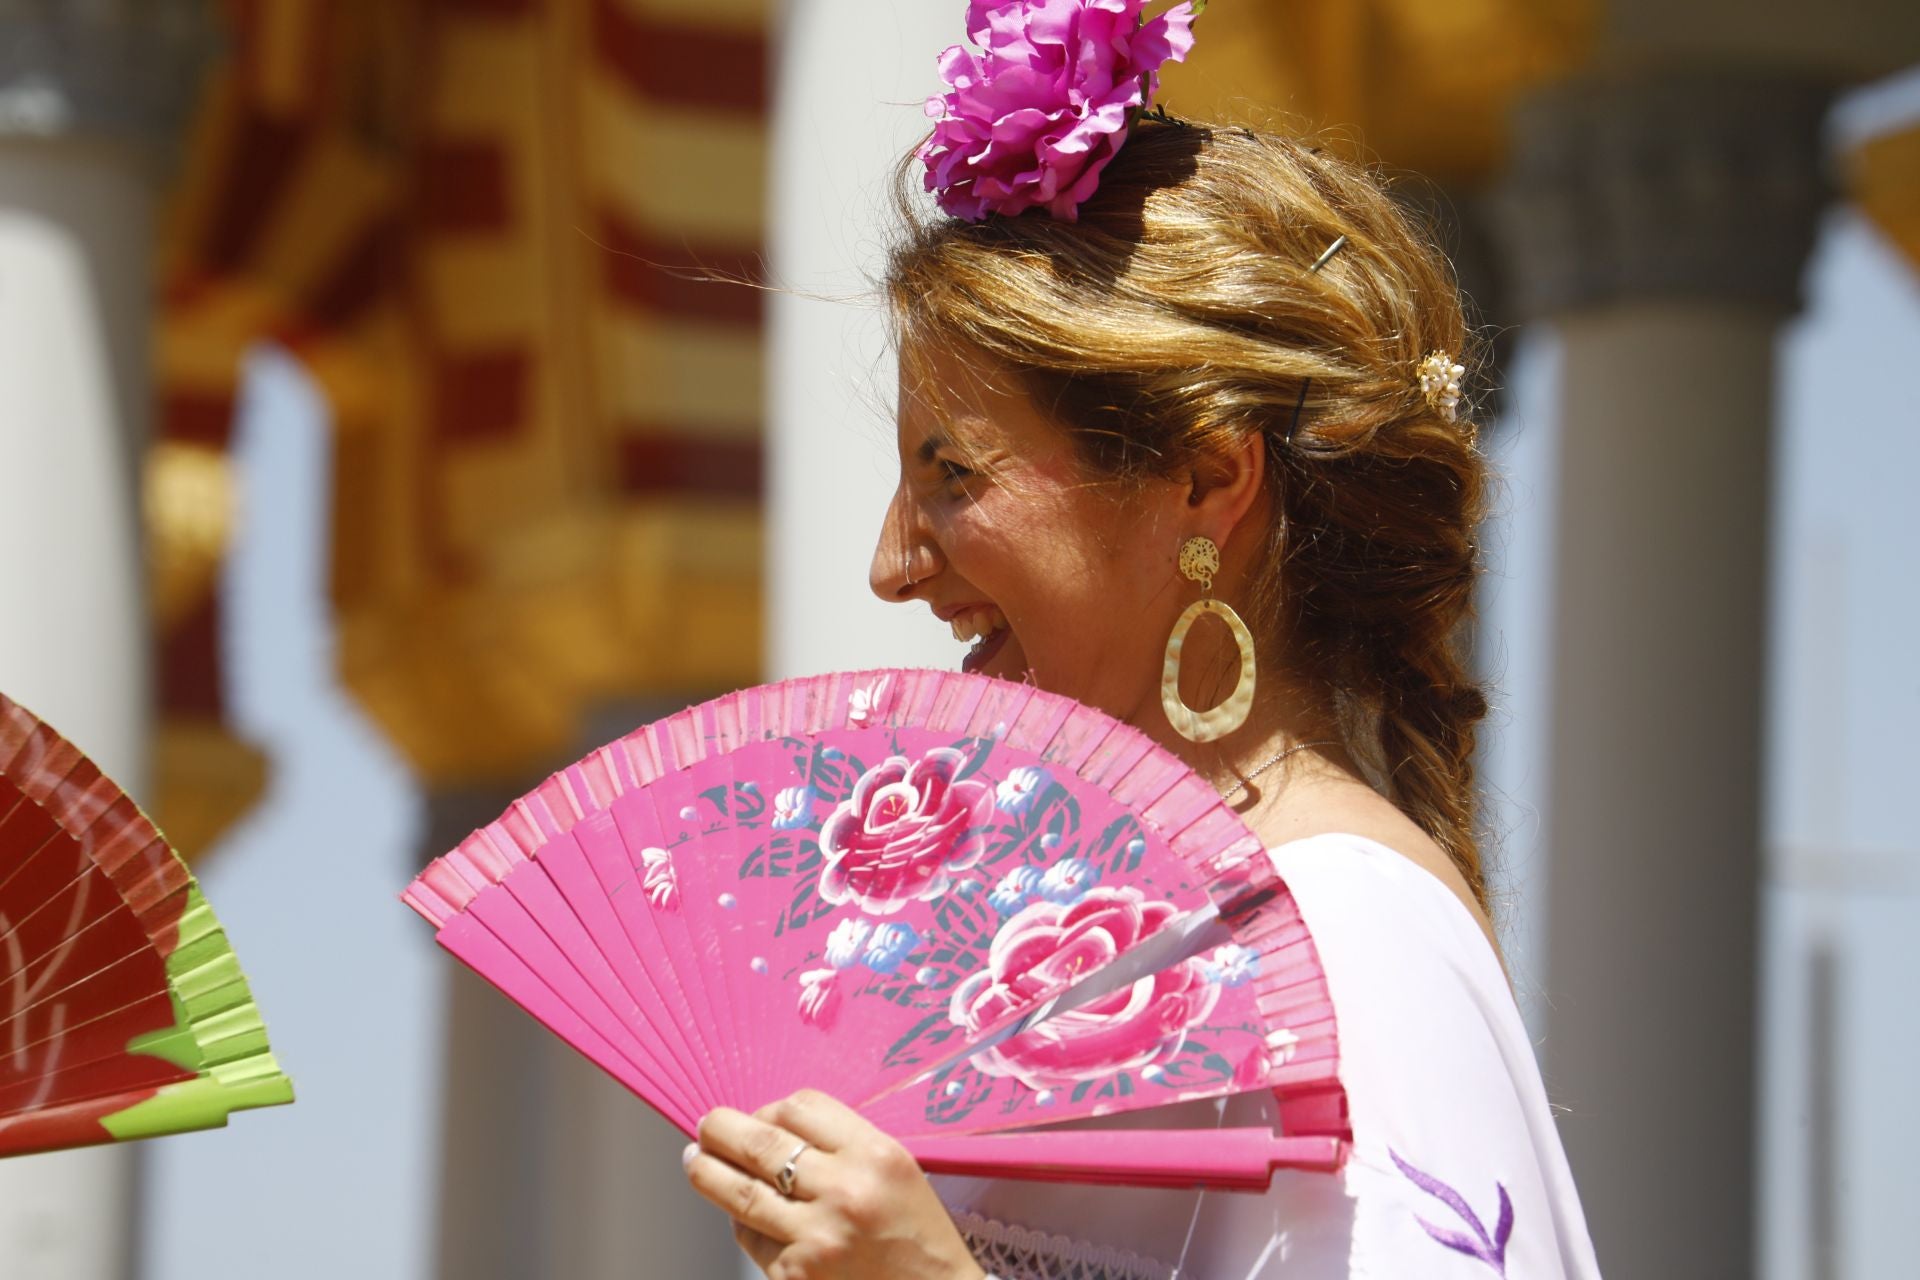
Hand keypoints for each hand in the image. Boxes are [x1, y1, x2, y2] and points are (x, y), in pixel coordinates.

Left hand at [683, 1088, 986, 1279]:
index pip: (800, 1108)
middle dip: (721, 1130)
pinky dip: (741, 1223)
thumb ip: (841, 1144)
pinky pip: (752, 1239)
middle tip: (706, 1126)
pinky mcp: (796, 1276)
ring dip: (707, 1171)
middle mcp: (844, 1192)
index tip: (761, 1115)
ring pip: (740, 1192)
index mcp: (874, 1155)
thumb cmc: (917, 1235)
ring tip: (694, 1159)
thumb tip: (771, 1128)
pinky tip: (740, 1215)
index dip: (770, 1108)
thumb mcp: (895, 1169)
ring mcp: (816, 1238)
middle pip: (760, 1143)